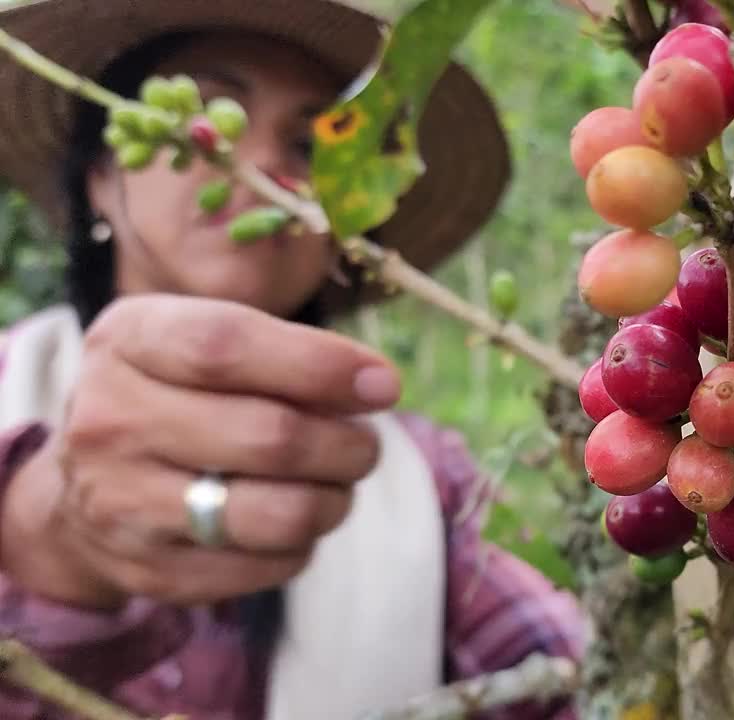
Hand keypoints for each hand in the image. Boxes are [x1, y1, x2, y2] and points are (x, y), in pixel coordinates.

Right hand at [1, 294, 400, 608]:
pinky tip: (294, 519)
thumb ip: (285, 349)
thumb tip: (377, 385)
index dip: (321, 366)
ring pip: (281, 514)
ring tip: (338, 484)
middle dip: (348, 444)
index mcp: (128, 342)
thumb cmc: (177, 392)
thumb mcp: (203, 340)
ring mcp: (122, 503)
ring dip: (336, 500)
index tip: (384, 385)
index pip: (228, 347)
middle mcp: (111, 421)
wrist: (83, 484)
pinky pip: (270, 566)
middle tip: (365, 445)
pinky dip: (304, 544)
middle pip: (271, 437)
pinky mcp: (150, 571)